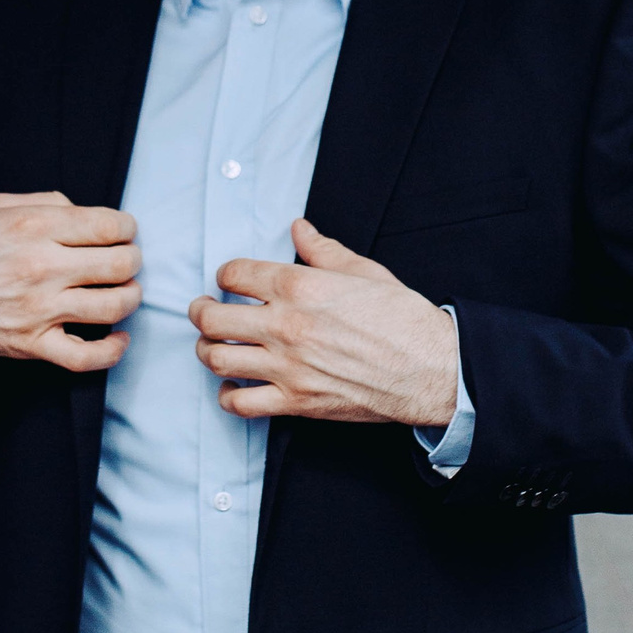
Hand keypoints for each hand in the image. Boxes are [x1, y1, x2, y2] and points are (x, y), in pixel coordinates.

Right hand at [0, 192, 139, 373]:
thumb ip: (43, 203)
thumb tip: (81, 212)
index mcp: (33, 227)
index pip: (109, 225)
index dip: (127, 227)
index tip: (124, 232)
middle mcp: (41, 267)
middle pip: (120, 264)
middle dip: (132, 259)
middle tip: (126, 259)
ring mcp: (37, 310)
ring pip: (113, 306)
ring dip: (130, 296)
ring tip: (125, 291)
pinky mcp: (30, 345)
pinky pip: (86, 357)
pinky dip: (112, 350)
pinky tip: (119, 337)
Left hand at [188, 218, 458, 426]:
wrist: (431, 368)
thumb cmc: (402, 318)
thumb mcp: (362, 271)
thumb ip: (322, 250)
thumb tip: (299, 229)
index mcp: (299, 286)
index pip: (234, 274)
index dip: (225, 275)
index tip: (228, 281)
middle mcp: (286, 325)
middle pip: (212, 318)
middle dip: (201, 311)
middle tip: (203, 310)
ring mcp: (288, 366)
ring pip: (217, 359)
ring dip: (207, 350)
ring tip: (212, 345)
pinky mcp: (296, 402)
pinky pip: (241, 403)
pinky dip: (228, 395)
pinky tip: (233, 386)